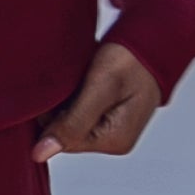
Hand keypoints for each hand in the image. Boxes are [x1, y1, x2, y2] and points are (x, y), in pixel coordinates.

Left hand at [32, 40, 160, 161]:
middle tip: (76, 79)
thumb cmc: (133, 59)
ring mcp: (110, 129)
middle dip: (61, 106)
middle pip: (65, 131)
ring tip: (83, 77)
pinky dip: (75, 94)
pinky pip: (78, 110)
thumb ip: (72, 122)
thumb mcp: (100, 88)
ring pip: (69, 119)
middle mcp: (112, 140)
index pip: (63, 140)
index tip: (64, 87)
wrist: (153, 40)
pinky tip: (85, 79)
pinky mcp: (107, 115)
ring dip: (67, 98)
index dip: (53, 114)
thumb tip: (41, 153)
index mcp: (113, 140)